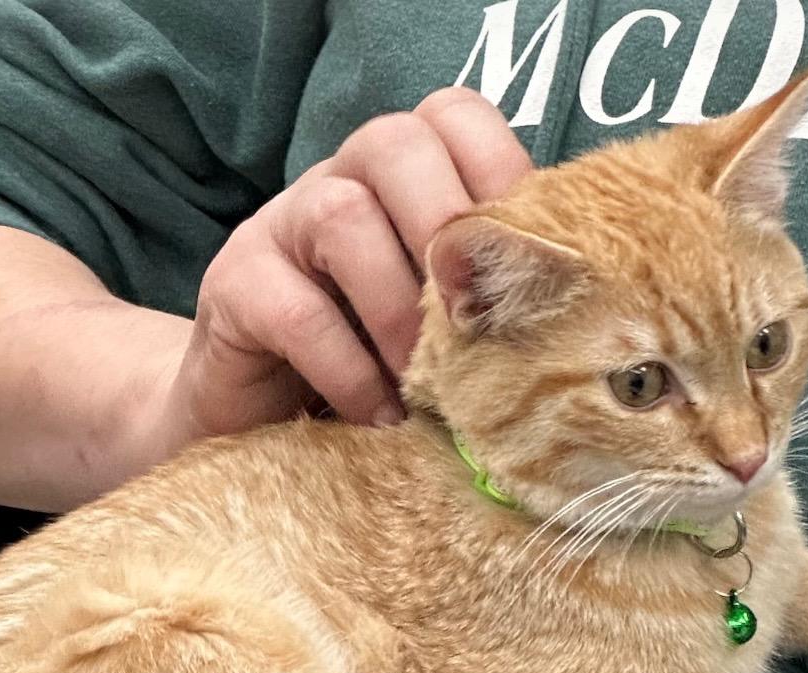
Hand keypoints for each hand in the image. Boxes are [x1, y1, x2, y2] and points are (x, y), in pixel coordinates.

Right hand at [173, 87, 532, 439]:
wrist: (261, 418)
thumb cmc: (370, 369)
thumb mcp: (439, 328)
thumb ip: (485, 300)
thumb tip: (576, 317)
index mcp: (400, 176)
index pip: (456, 119)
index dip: (502, 174)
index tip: (531, 264)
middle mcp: (337, 180)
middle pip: (396, 146)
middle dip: (448, 234)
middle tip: (475, 325)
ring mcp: (277, 226)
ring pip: (341, 216)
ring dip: (397, 311)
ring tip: (426, 386)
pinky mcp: (232, 286)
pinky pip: (295, 311)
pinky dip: (350, 371)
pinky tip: (379, 415)